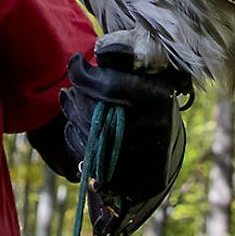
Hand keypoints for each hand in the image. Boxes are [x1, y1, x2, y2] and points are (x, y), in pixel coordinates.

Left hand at [60, 42, 190, 235]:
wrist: (166, 139)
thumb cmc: (148, 95)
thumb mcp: (141, 71)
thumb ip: (119, 60)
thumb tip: (86, 57)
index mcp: (157, 95)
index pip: (110, 86)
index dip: (84, 75)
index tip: (74, 63)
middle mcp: (155, 126)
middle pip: (96, 116)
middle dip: (75, 101)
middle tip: (68, 92)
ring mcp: (147, 155)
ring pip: (92, 140)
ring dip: (73, 121)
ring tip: (69, 105)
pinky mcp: (140, 177)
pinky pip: (94, 162)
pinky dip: (78, 144)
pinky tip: (75, 128)